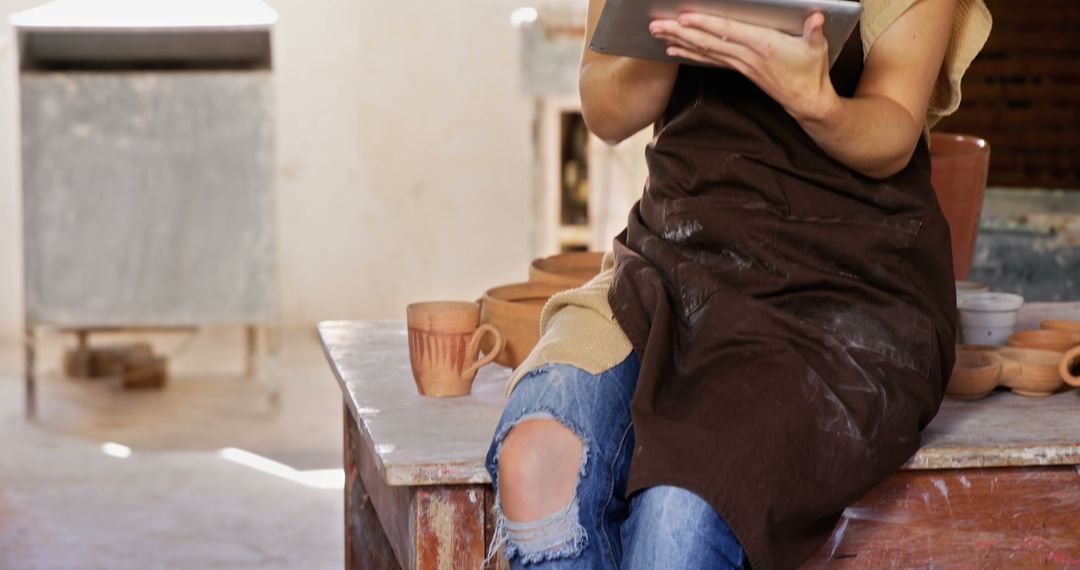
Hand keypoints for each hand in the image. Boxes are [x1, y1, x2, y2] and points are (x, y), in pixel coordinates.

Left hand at [649, 12, 839, 121]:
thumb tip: (817, 17)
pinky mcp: (739, 69)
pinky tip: (673, 49)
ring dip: (678, 41)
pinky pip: (709, 60)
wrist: (806, 102)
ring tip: (657, 33)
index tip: (684, 17)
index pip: (728, 32)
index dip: (705, 24)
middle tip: (655, 25)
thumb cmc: (812, 71)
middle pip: (707, 41)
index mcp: (763, 45)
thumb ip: (814, 31)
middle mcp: (746, 56)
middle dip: (679, 32)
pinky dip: (689, 53)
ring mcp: (740, 64)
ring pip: (704, 50)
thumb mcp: (817, 48)